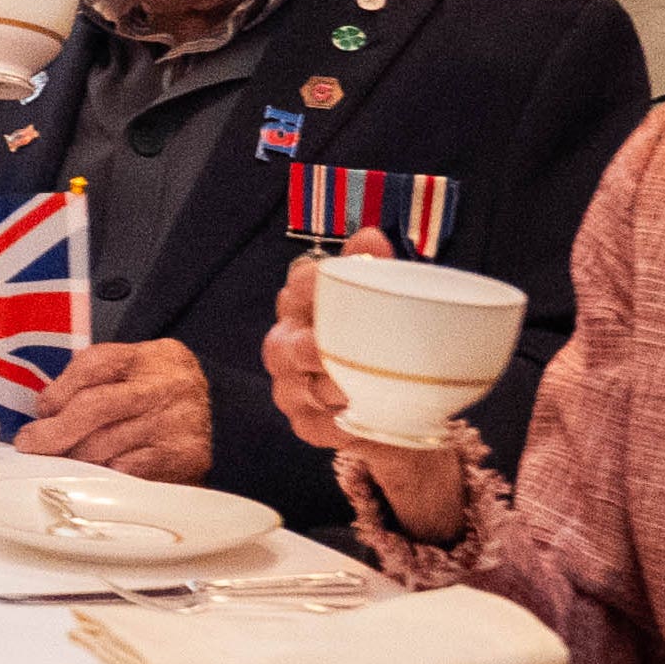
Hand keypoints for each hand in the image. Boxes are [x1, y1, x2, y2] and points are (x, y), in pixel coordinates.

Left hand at [15, 332, 215, 481]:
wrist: (231, 422)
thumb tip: (46, 411)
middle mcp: (167, 387)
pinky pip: (126, 472)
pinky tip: (92, 476)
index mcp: (153, 357)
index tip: (41, 409)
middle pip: (94, 407)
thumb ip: (98, 379)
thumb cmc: (168, 397)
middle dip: (54, 431)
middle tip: (30, 445)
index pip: (95, 364)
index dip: (60, 389)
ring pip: (103, 446)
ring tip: (57, 462)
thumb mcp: (141, 370)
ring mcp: (175, 424)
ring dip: (72, 458)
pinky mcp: (182, 459)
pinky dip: (103, 475)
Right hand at [269, 227, 467, 534]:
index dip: (315, 282)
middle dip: (323, 350)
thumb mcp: (376, 302)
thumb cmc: (372, 338)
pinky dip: (347, 426)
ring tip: (373, 390)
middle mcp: (284, 346)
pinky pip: (323, 427)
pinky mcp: (305, 424)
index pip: (299, 286)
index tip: (338, 280)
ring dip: (341, 391)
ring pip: (310, 391)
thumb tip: (371, 236)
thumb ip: (371, 268)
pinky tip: (369, 420)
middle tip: (358, 351)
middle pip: (295, 347)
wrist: (380, 398)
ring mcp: (290, 389)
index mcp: (299, 306)